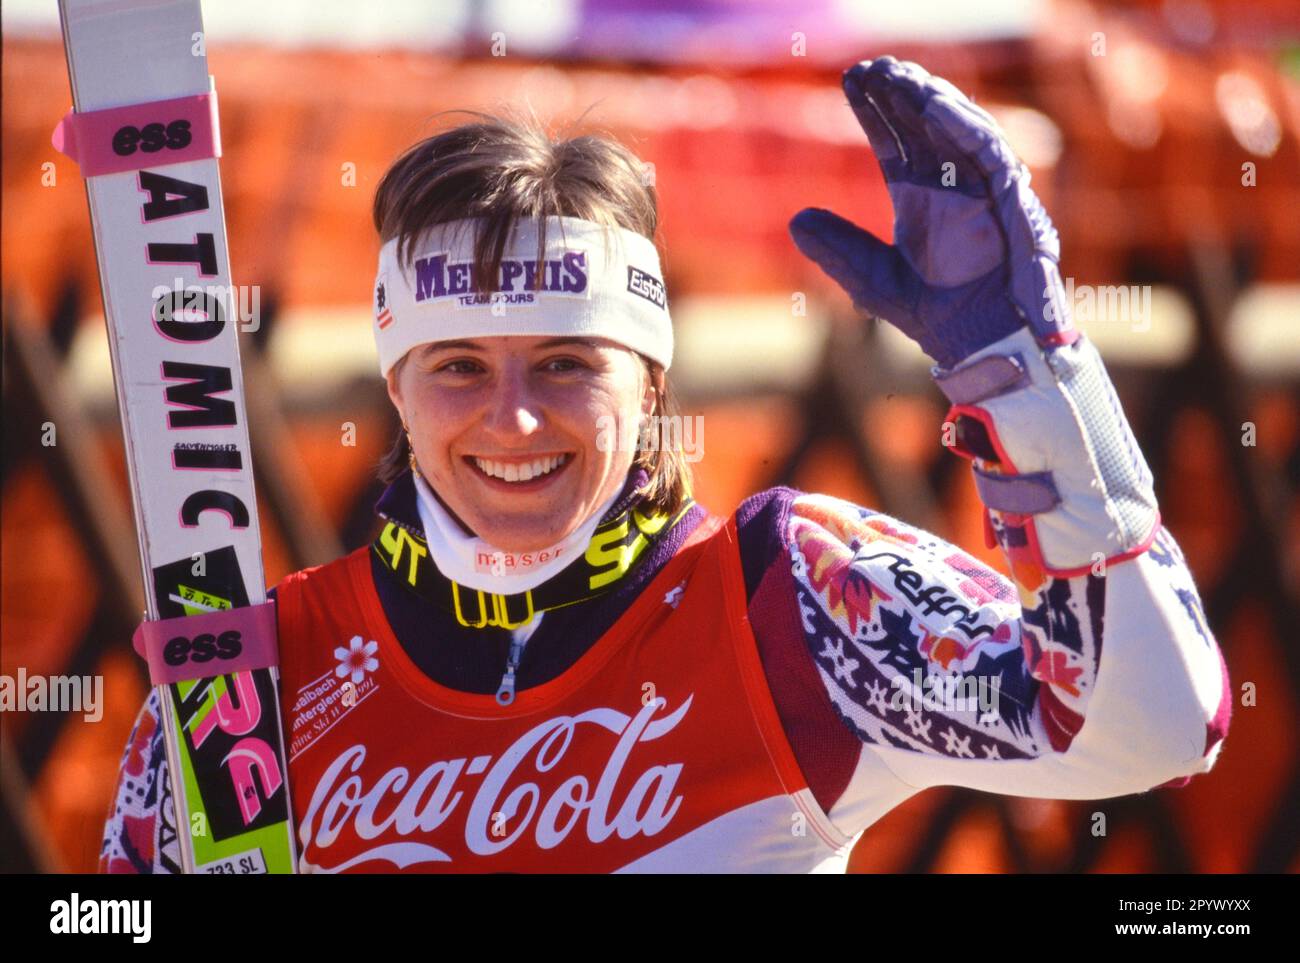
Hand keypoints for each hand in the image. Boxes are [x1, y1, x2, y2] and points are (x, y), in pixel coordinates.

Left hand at [789, 57, 1073, 369]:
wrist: (979, 348)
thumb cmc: (933, 316)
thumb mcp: (873, 281)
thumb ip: (839, 250)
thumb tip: (795, 221)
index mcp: (922, 199)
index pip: (896, 142)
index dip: (875, 112)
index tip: (849, 82)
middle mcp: (953, 187)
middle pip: (926, 126)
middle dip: (899, 94)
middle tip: (868, 67)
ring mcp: (982, 191)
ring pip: (958, 128)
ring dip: (928, 99)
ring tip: (896, 75)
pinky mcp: (1011, 202)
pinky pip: (989, 152)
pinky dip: (961, 126)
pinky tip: (930, 104)